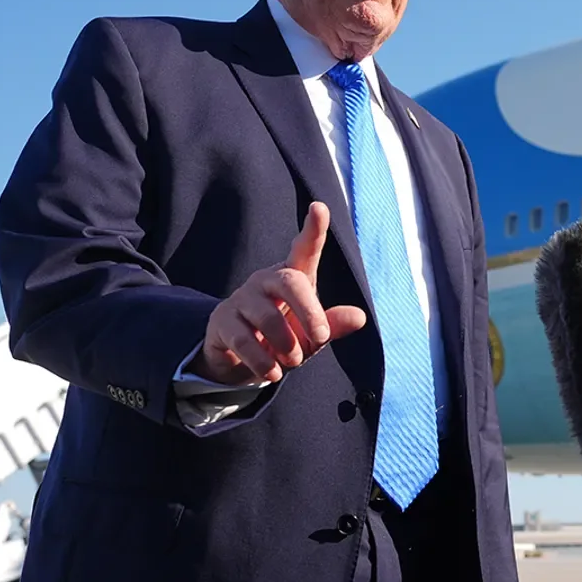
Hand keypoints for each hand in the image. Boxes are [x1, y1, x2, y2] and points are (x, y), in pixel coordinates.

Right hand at [199, 202, 366, 383]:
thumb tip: (359, 317)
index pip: (304, 249)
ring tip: (292, 362)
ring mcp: (242, 299)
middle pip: (290, 281)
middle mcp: (266, 281)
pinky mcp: (222, 321)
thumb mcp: (311, 335)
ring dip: (287, 346)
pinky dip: (263, 362)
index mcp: (293, 278)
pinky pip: (244, 340)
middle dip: (309, 310)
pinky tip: (271, 373)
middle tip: (320, 337)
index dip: (313, 229)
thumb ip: (332, 325)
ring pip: (268, 317)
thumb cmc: (285, 339)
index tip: (320, 208)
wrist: (242, 360)